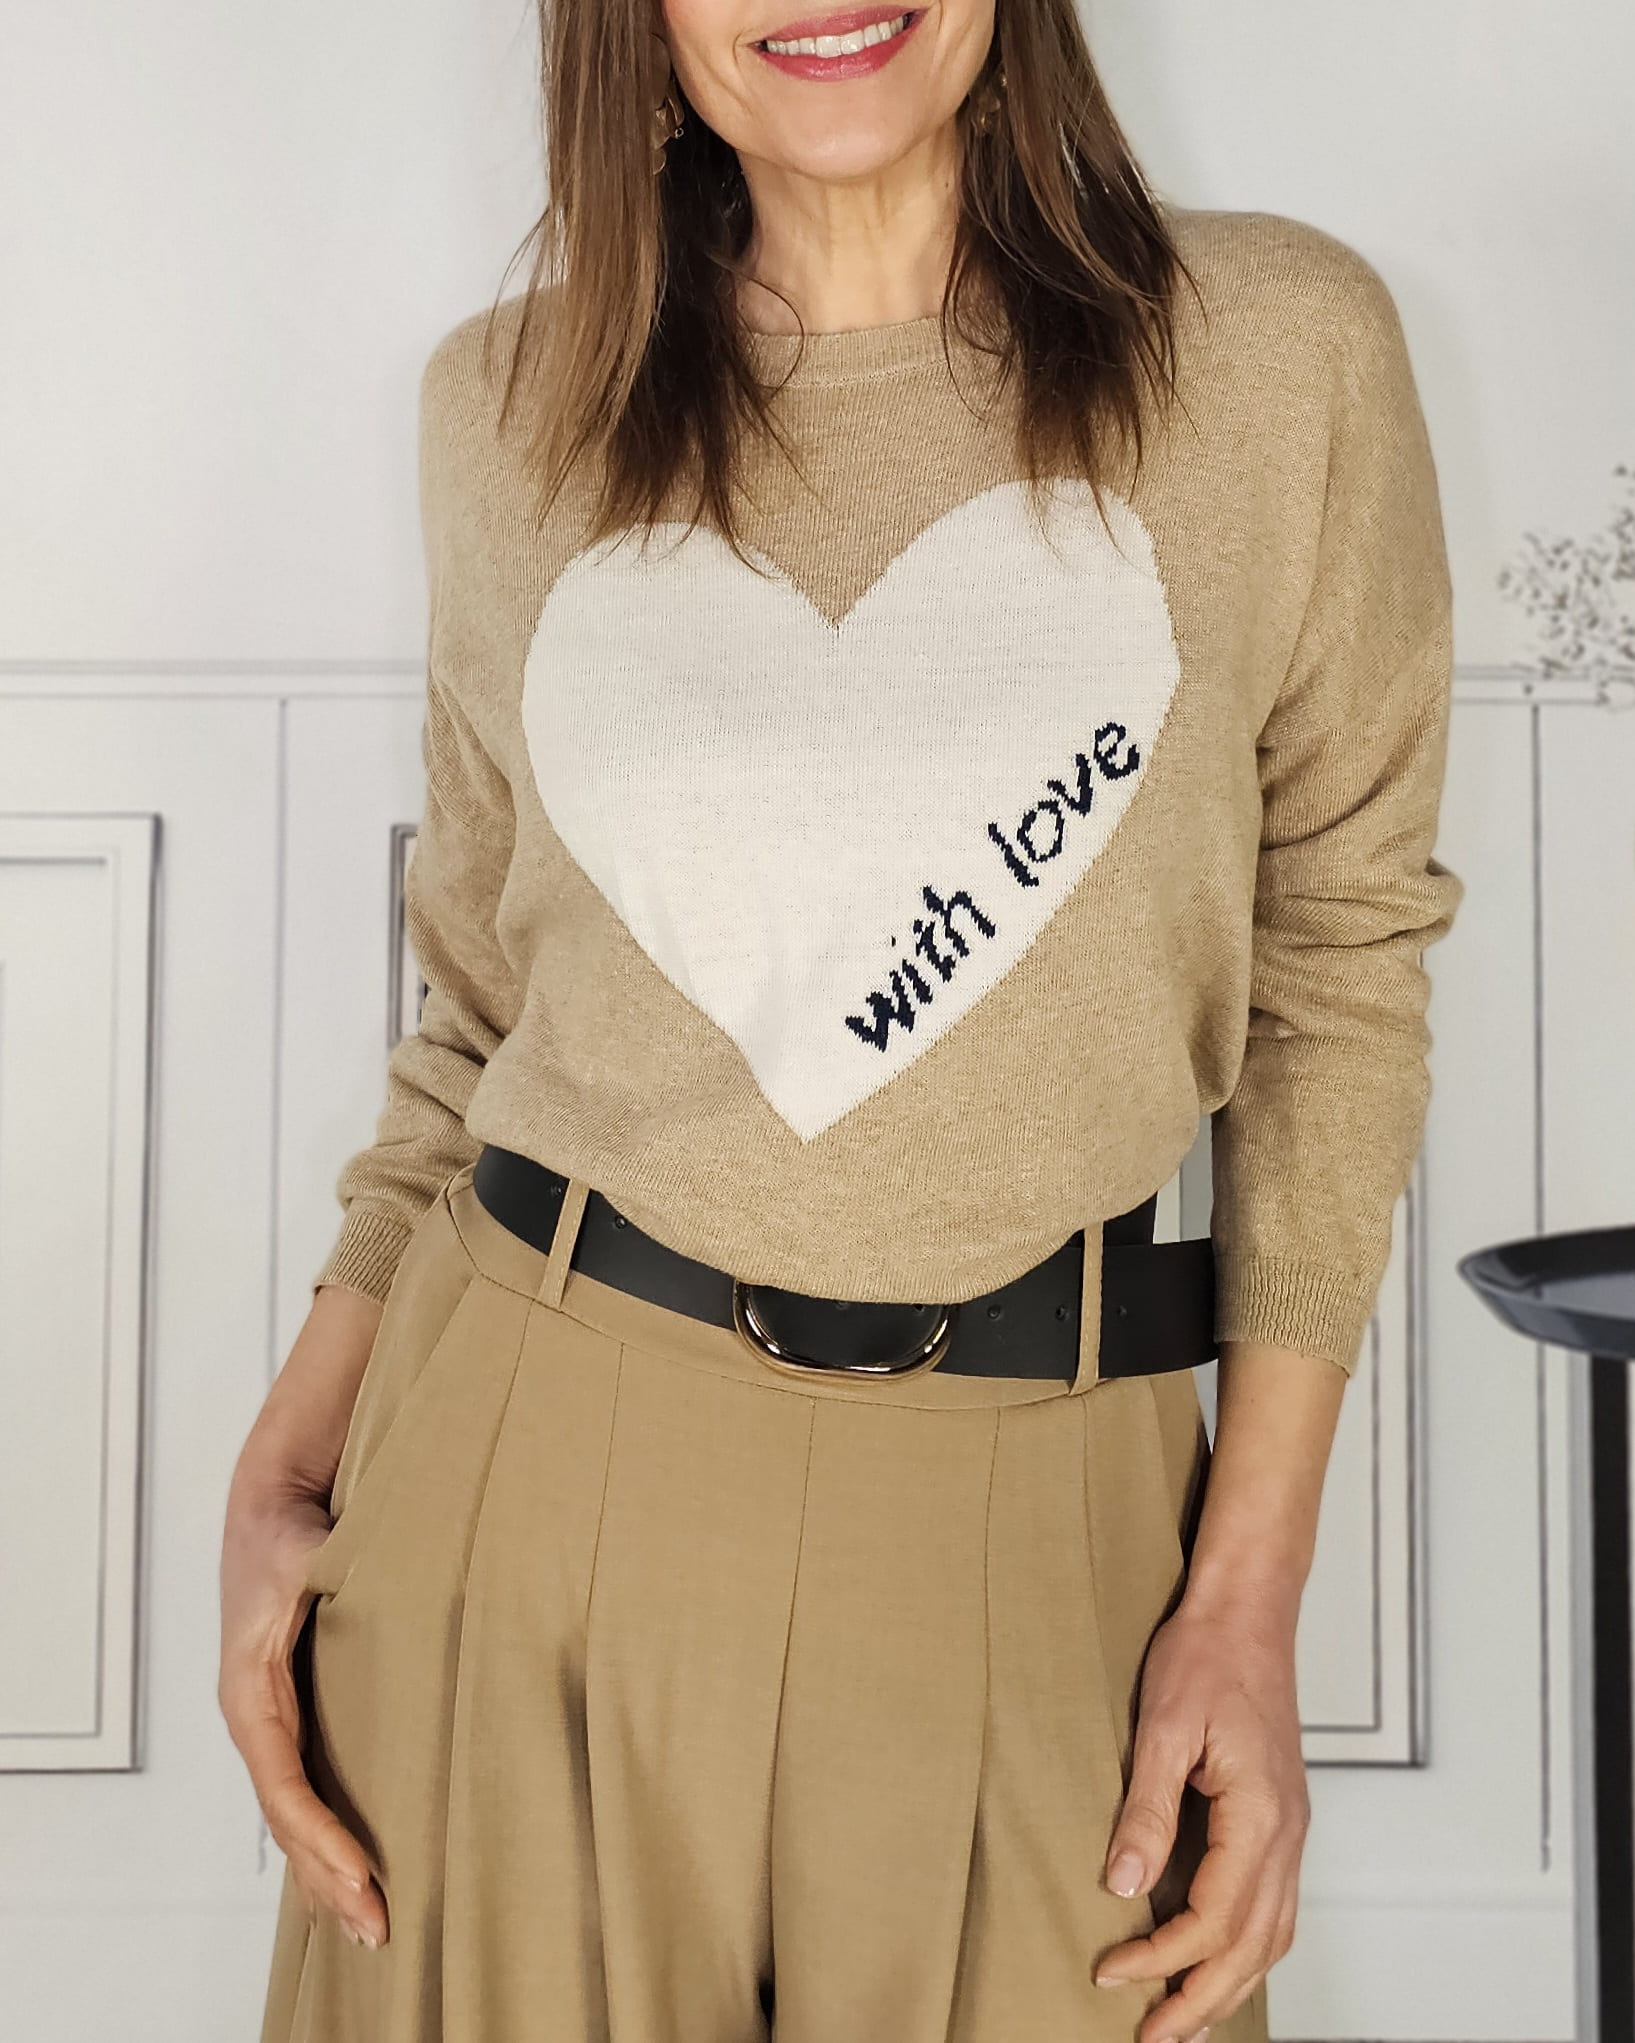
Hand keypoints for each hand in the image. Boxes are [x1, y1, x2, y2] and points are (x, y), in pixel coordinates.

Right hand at [217, 1284, 387, 1948]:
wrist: (274, 1492)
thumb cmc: (297, 1524)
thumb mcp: (315, 1554)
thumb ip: (341, 1579)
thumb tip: (394, 1593)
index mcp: (253, 1690)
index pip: (286, 1788)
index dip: (324, 1841)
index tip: (366, 1882)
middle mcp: (255, 1712)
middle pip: (289, 1819)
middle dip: (330, 1878)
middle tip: (381, 1929)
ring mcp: (270, 1713)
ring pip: (292, 1812)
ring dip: (325, 1867)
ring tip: (369, 1920)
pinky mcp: (292, 1705)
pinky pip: (302, 1784)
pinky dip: (322, 1832)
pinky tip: (350, 1863)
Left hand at [1092, 1592, 1308, 2040]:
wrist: (1248, 1610)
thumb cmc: (1206, 1654)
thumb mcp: (1164, 1726)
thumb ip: (1147, 1809)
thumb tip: (1124, 1883)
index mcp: (1260, 1814)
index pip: (1213, 1918)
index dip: (1161, 1958)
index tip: (1110, 1972)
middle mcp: (1287, 1832)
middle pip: (1253, 1947)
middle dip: (1201, 1999)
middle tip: (1153, 2039)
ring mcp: (1292, 1827)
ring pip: (1273, 1935)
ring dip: (1230, 1985)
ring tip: (1185, 2021)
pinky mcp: (1282, 1817)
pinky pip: (1276, 1905)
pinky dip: (1249, 1949)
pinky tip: (1219, 1960)